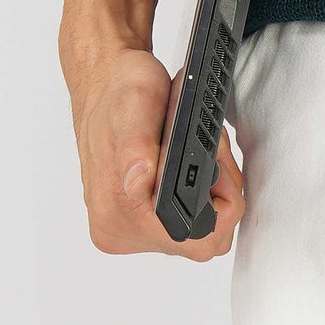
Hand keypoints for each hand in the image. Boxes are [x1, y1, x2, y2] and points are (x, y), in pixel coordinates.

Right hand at [61, 34, 244, 259]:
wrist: (104, 83)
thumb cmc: (119, 91)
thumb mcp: (136, 106)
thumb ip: (138, 149)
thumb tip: (139, 183)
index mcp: (118, 216)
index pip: (197, 239)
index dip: (220, 202)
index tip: (213, 162)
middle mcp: (119, 231)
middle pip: (203, 240)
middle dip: (219, 195)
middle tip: (208, 151)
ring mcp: (128, 229)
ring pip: (198, 231)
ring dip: (208, 192)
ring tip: (196, 151)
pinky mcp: (137, 219)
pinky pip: (186, 220)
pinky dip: (196, 193)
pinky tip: (186, 163)